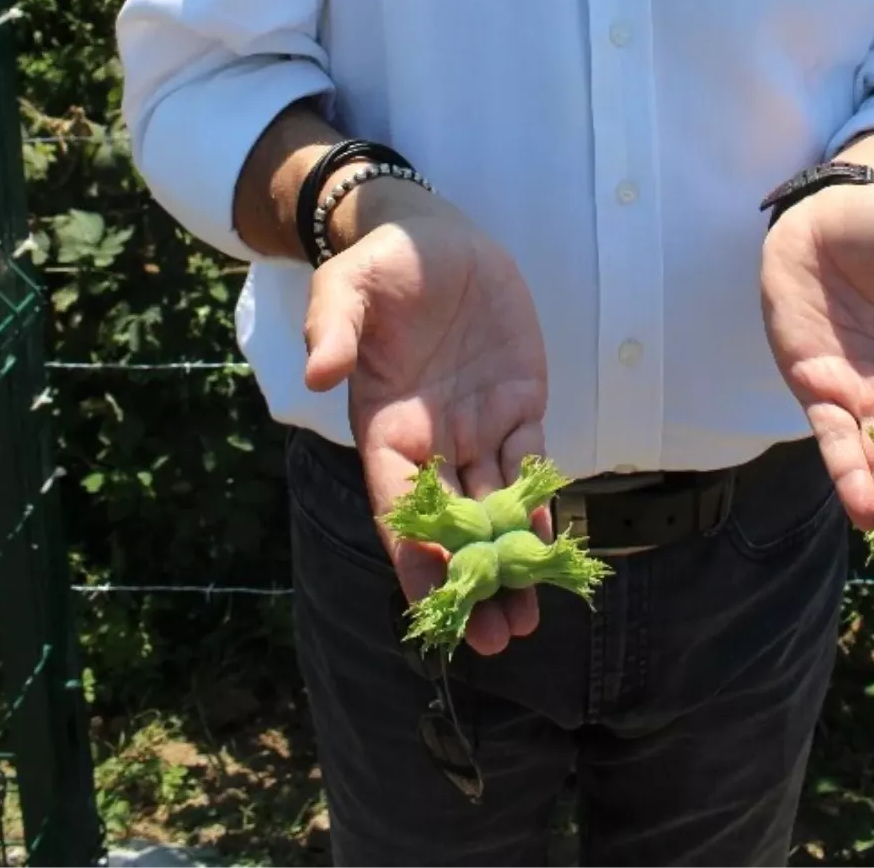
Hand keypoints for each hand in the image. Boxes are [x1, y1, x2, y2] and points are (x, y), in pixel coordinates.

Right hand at [302, 182, 548, 654]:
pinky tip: (554, 545)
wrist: (432, 236)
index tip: (433, 602)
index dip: (413, 554)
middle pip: (451, 523)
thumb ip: (332, 327)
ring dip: (510, 560)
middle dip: (470, 581)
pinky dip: (542, 502)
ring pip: (495, 505)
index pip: (397, 503)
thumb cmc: (380, 267)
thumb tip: (319, 372)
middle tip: (494, 638)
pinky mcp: (519, 402)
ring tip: (527, 619)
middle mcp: (431, 440)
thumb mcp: (345, 287)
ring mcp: (477, 425)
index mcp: (384, 426)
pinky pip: (531, 460)